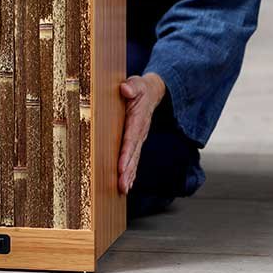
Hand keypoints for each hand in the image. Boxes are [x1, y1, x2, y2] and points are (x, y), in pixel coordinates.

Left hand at [118, 72, 165, 194]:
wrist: (152, 92)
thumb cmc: (140, 88)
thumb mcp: (136, 83)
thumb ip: (131, 86)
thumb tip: (125, 89)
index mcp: (138, 119)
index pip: (131, 138)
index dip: (126, 153)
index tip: (121, 167)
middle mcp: (140, 132)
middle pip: (133, 154)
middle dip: (128, 171)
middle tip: (121, 186)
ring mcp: (140, 138)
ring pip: (134, 159)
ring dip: (129, 175)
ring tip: (123, 189)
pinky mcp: (137, 141)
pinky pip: (134, 158)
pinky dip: (131, 172)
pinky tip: (127, 184)